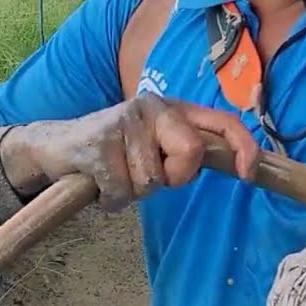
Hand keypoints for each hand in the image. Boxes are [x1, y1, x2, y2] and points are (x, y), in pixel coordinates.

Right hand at [1, 92, 261, 210]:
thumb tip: (236, 165)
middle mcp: (152, 106)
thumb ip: (187, 151)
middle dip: (171, 176)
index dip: (244, 147)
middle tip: (145, 175)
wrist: (55, 146)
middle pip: (190, 153)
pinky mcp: (98, 143)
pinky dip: (109, 199)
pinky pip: (121, 191)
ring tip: (113, 175)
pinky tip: (97, 182)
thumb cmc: (114, 153)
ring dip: (131, 191)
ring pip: (150, 182)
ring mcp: (123, 122)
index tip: (250, 175)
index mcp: (173, 107)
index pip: (222, 121)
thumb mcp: (155, 146)